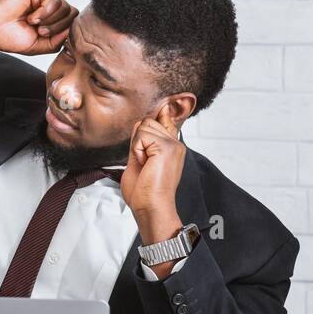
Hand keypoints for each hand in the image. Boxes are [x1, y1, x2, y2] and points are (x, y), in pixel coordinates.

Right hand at [0, 0, 77, 55]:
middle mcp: (48, 6)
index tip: (46, 39)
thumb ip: (56, 41)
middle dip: (59, 28)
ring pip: (66, 8)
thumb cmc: (5, 35)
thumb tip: (70, 32)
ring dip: (51, 21)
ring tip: (33, 24)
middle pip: (71, 15)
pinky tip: (31, 17)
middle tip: (41, 32)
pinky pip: (54, 1)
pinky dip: (45, 13)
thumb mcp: (37, 46)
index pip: (70, 23)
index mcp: (49, 19)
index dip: (64, 33)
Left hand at [120, 103, 186, 233]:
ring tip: (144, 163)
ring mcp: (173, 144)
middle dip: (137, 140)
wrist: (150, 207)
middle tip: (142, 161)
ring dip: (136, 145)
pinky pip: (141, 135)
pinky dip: (136, 149)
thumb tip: (141, 122)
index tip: (165, 106)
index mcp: (172, 146)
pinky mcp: (167, 147)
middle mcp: (176, 143)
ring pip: (144, 125)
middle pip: (147, 121)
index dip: (158, 114)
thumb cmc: (144, 191)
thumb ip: (141, 142)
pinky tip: (144, 163)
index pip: (163, 119)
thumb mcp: (140, 159)